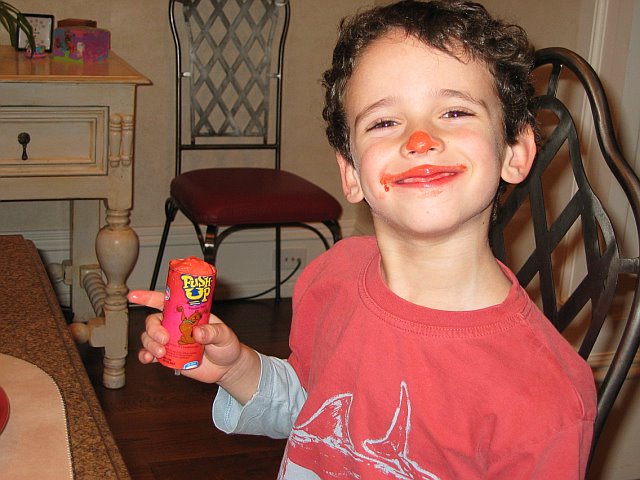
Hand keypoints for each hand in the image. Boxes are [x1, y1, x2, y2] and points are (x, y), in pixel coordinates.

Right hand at [128, 290, 259, 400]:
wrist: (227, 367)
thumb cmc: (226, 345)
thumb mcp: (225, 335)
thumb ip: (213, 332)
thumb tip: (198, 332)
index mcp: (187, 314)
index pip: (165, 301)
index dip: (148, 297)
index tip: (134, 295)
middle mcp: (176, 325)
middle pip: (153, 320)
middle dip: (153, 329)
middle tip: (164, 339)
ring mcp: (170, 341)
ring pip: (149, 337)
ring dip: (150, 344)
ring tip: (161, 353)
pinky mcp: (168, 356)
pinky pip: (150, 354)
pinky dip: (145, 356)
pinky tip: (148, 359)